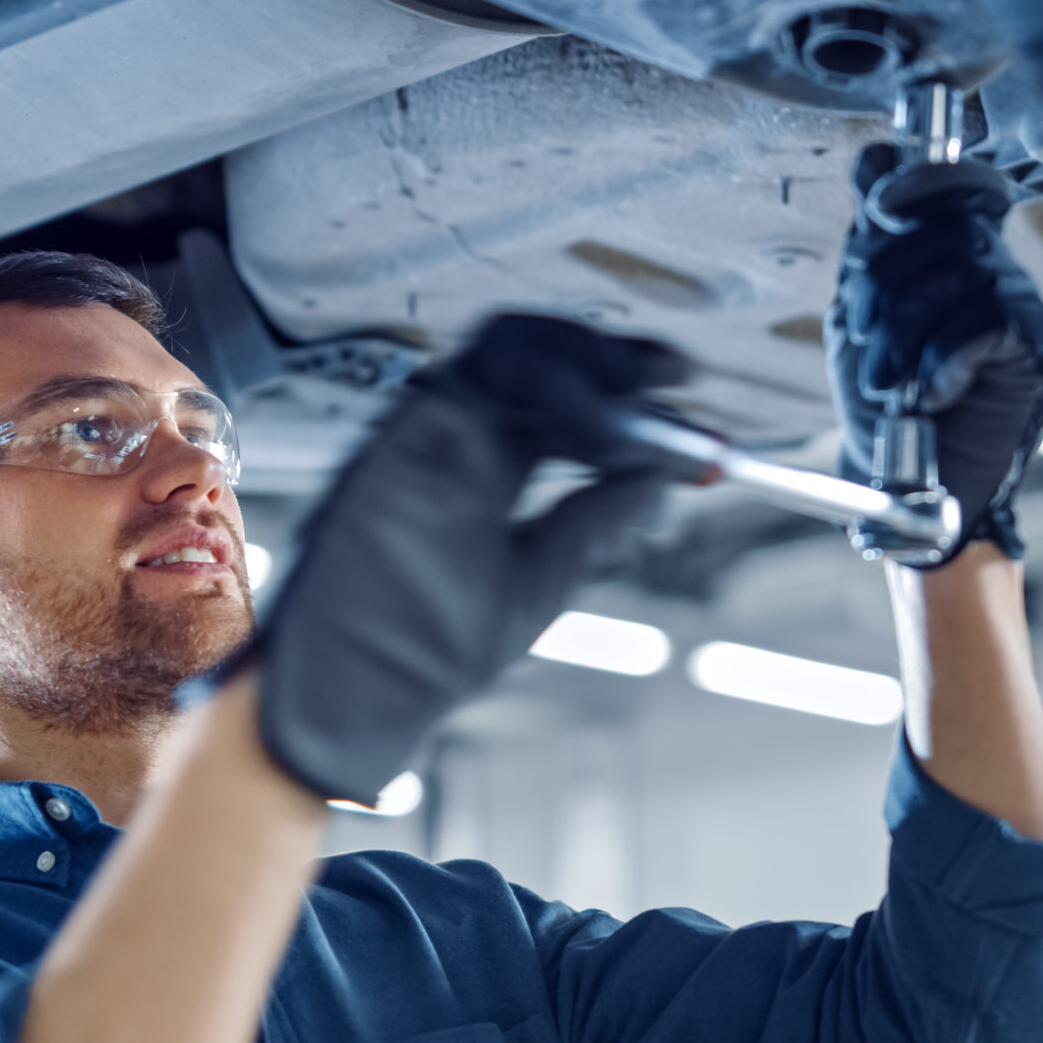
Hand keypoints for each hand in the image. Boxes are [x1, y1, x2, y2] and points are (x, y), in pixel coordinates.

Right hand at [238, 314, 684, 803]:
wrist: (361, 693)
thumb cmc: (430, 648)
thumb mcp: (541, 578)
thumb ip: (596, 521)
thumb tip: (663, 477)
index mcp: (490, 465)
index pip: (561, 395)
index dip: (623, 384)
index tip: (682, 385)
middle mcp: (458, 438)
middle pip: (540, 355)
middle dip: (613, 357)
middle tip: (672, 374)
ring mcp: (426, 435)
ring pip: (508, 349)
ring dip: (583, 366)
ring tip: (637, 405)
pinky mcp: (398, 440)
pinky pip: (473, 380)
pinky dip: (543, 389)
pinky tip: (592, 433)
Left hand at [827, 143, 1042, 559]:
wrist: (911, 491)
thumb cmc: (885, 411)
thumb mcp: (860, 318)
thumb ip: (869, 248)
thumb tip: (876, 158)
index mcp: (950, 256)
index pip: (947, 183)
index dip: (913, 184)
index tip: (878, 211)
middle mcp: (993, 270)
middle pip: (942, 228)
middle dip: (883, 286)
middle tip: (864, 345)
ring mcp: (1022, 306)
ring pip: (962, 271)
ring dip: (904, 334)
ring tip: (886, 384)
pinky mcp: (1038, 349)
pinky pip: (987, 321)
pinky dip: (942, 360)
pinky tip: (927, 395)